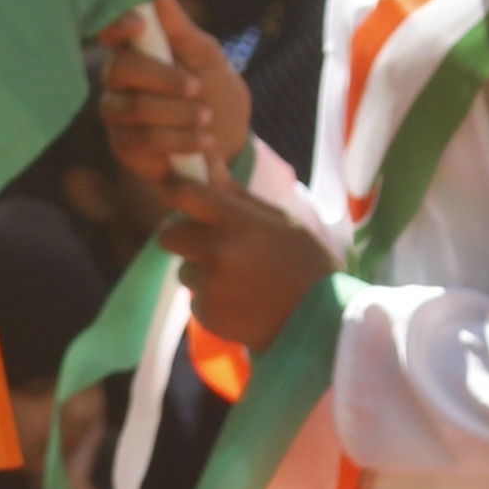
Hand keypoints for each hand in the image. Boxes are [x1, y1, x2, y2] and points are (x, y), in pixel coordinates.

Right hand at [101, 0, 250, 180]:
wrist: (226, 141)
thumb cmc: (214, 90)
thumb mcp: (208, 58)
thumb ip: (182, 30)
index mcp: (135, 49)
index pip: (110, 30)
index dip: (117, 25)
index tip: (139, 24)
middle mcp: (117, 80)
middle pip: (123, 69)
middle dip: (165, 78)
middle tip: (197, 88)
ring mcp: (117, 114)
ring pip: (137, 108)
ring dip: (179, 113)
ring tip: (207, 119)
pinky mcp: (124, 147)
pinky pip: (146, 141)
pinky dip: (181, 140)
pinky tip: (203, 141)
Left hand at [159, 171, 334, 352]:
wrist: (320, 323)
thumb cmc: (307, 264)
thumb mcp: (281, 221)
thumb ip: (239, 197)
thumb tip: (208, 165)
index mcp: (238, 222)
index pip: (185, 193)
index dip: (174, 191)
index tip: (176, 195)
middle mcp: (217, 251)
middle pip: (168, 235)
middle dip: (182, 236)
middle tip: (206, 244)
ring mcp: (210, 285)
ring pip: (185, 269)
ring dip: (201, 272)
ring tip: (239, 280)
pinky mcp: (207, 314)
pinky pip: (195, 300)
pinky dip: (211, 301)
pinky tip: (241, 302)